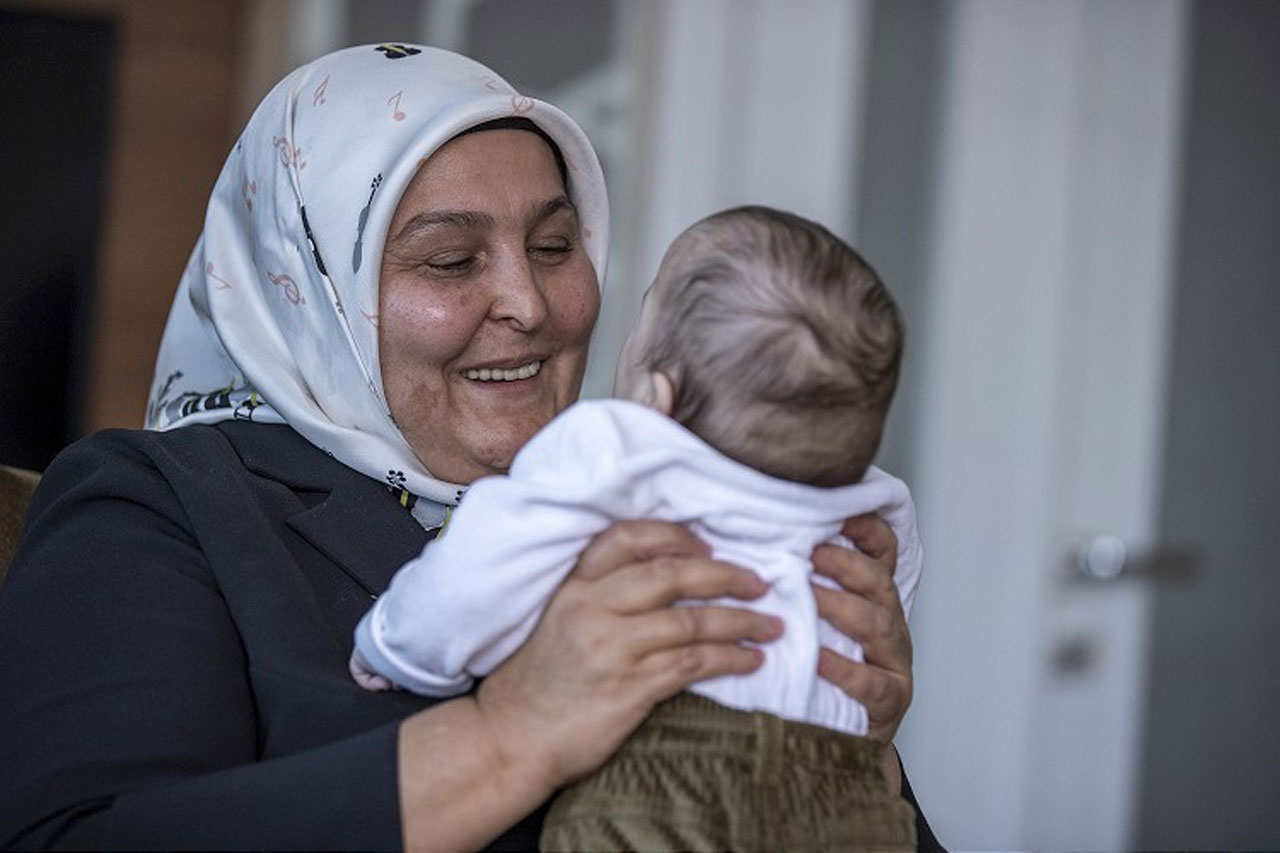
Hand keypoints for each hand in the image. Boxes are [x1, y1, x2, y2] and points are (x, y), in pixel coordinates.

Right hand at [475, 520, 780, 789]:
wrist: (514, 736)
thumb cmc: (545, 679)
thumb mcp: (562, 619)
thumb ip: (605, 594)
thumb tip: (678, 575)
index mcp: (575, 586)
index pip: (627, 539)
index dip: (674, 536)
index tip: (709, 545)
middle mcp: (591, 609)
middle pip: (670, 575)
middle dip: (724, 575)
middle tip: (759, 582)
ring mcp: (610, 649)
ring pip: (691, 621)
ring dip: (741, 621)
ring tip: (770, 626)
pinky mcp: (628, 689)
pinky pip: (692, 664)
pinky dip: (729, 659)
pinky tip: (750, 660)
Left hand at [810, 513, 912, 744]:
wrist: (833, 737)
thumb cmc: (815, 671)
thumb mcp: (808, 619)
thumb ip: (793, 582)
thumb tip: (749, 540)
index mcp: (872, 597)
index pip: (881, 551)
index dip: (866, 529)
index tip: (838, 512)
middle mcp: (888, 622)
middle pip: (877, 581)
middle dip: (845, 563)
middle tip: (811, 553)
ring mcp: (893, 662)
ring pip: (876, 625)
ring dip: (841, 607)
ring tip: (809, 597)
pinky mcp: (890, 701)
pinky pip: (871, 683)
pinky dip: (845, 669)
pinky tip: (818, 660)